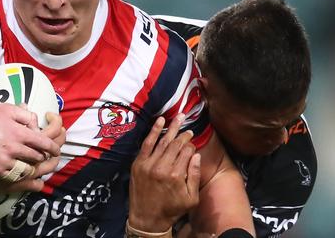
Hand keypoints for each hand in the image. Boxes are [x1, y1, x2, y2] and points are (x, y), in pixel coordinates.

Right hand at [0, 111, 64, 192]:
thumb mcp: (5, 109)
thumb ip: (24, 114)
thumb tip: (37, 123)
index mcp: (18, 132)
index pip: (44, 142)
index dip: (53, 147)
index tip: (55, 149)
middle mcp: (13, 148)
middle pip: (38, 157)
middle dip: (43, 156)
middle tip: (43, 155)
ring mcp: (5, 162)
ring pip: (28, 169)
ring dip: (32, 166)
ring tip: (31, 163)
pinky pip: (15, 177)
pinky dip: (20, 174)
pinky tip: (19, 169)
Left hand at [128, 114, 200, 232]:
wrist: (146, 218)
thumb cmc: (171, 210)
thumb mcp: (191, 198)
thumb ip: (194, 175)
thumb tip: (196, 154)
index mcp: (176, 176)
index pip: (186, 152)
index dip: (191, 145)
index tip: (193, 141)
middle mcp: (162, 167)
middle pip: (175, 145)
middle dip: (183, 135)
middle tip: (188, 128)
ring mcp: (148, 164)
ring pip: (162, 141)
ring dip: (172, 127)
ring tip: (179, 117)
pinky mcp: (138, 164)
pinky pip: (147, 143)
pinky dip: (154, 131)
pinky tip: (160, 121)